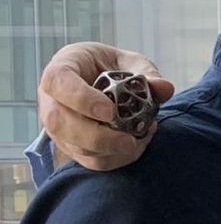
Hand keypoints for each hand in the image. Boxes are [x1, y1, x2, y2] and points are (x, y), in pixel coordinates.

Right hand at [38, 42, 175, 171]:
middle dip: (97, 137)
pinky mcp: (72, 147)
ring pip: (74, 147)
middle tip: (130, 139)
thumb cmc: (110, 66)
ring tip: (140, 138)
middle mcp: (51, 100)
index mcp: (62, 69)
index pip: (59, 83)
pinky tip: (137, 145)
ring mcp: (58, 127)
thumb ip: (146, 73)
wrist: (99, 78)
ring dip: (111, 151)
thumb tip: (165, 89)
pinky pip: (89, 161)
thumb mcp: (130, 62)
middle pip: (61, 123)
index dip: (82, 100)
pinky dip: (116, 159)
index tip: (110, 111)